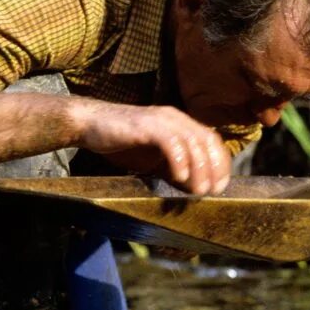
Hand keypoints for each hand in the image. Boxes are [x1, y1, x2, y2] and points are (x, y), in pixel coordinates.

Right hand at [73, 101, 230, 194]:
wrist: (89, 124)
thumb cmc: (121, 142)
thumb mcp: (153, 159)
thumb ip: (173, 169)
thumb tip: (193, 188)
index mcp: (179, 123)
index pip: (211, 140)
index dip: (220, 163)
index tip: (220, 186)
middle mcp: (174, 118)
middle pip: (207, 140)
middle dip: (214, 168)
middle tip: (213, 191)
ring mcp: (160, 119)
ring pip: (192, 141)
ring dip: (199, 168)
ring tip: (198, 190)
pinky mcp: (145, 125)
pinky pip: (170, 141)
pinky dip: (179, 159)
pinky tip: (179, 177)